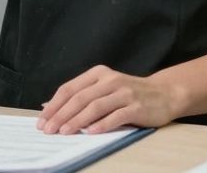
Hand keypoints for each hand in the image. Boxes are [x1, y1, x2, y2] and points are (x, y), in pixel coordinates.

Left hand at [36, 65, 178, 134]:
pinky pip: (116, 116)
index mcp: (98, 73)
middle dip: (61, 115)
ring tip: (64, 132)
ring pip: (95, 106)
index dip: (54, 105)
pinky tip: (91, 132)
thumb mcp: (104, 88)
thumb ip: (82, 95)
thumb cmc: (129, 94)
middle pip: (80, 98)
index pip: (70, 88)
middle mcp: (110, 80)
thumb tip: (50, 107)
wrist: (164, 94)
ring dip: (77, 120)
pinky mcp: (137, 106)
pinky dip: (103, 124)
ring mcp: (124, 93)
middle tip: (49, 129)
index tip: (42, 120)